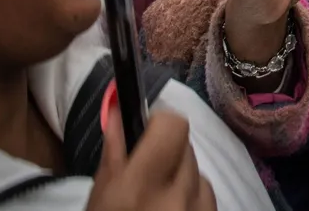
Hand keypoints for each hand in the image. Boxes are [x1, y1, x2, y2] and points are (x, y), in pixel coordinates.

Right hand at [87, 109, 213, 210]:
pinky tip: (174, 206)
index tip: (146, 130)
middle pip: (185, 145)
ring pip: (197, 167)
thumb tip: (119, 106)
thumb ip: (113, 152)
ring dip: (180, 172)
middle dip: (168, 149)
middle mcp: (176, 196)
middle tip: (148, 168)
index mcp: (141, 187)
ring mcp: (199, 208)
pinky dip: (192, 193)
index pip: (173, 126)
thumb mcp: (101, 196)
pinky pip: (207, 191)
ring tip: (158, 193)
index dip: (160, 122)